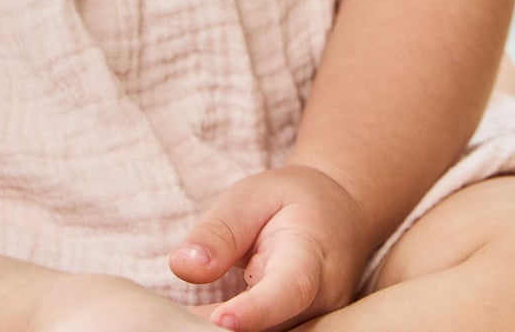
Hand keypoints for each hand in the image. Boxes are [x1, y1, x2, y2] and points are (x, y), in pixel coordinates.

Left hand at [167, 166, 374, 331]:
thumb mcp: (253, 196)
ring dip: (221, 331)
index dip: (255, 311)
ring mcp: (313, 323)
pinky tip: (194, 323)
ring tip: (177, 320)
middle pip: (274, 328)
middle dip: (226, 329)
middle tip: (175, 320)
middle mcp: (319, 300)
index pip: (289, 289)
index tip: (220, 322)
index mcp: (310, 256)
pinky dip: (229, 331)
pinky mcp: (298, 331)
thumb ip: (220, 231)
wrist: (340, 214)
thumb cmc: (291, 200)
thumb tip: (183, 267)